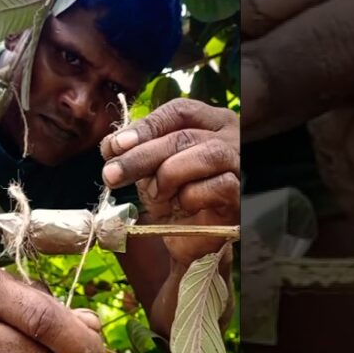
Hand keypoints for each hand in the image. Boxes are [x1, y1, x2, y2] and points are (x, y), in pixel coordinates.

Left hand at [100, 98, 239, 264]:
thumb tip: (112, 145)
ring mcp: (239, 163)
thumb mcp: (150, 169)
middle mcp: (229, 137)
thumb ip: (137, 151)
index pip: (178, 111)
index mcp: (208, 122)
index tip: (113, 146)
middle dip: (142, 155)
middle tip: (111, 174)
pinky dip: (191, 196)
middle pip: (184, 135)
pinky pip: (219, 185)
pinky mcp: (241, 193)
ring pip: (207, 154)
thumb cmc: (173, 197)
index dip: (145, 126)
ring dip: (169, 175)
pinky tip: (181, 207)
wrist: (190, 240)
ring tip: (155, 194)